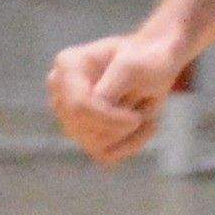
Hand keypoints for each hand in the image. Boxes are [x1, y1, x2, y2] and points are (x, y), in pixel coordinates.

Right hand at [46, 22, 184, 164]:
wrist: (154, 65)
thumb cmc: (146, 59)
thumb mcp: (135, 65)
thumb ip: (113, 83)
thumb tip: (96, 104)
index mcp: (67, 66)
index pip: (78, 106)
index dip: (108, 119)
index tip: (137, 119)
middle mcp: (60, 91)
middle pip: (82, 128)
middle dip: (118, 127)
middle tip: (143, 116)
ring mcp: (68, 116)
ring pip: (93, 145)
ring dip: (128, 135)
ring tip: (146, 116)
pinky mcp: (83, 136)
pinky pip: (105, 155)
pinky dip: (130, 145)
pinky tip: (144, 127)